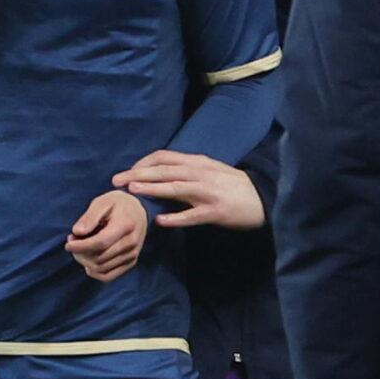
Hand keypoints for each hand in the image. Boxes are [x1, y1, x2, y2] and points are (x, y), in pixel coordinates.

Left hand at [64, 188, 148, 281]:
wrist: (138, 211)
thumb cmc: (117, 204)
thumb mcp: (102, 202)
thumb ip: (89, 216)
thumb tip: (77, 232)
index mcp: (126, 225)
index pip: (100, 243)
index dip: (81, 246)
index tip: (68, 244)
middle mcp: (132, 243)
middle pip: (99, 258)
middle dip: (80, 252)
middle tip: (72, 240)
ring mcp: (132, 254)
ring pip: (101, 268)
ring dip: (84, 261)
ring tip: (79, 247)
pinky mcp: (130, 262)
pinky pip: (108, 276)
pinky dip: (93, 272)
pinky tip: (87, 261)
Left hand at [112, 150, 263, 229]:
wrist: (262, 199)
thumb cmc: (232, 186)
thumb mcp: (209, 170)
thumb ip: (186, 170)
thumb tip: (160, 172)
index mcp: (198, 162)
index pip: (165, 157)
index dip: (143, 163)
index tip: (128, 172)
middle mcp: (201, 173)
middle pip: (165, 170)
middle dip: (139, 174)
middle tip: (117, 181)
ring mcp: (208, 193)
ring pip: (176, 188)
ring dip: (153, 189)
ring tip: (133, 191)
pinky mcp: (216, 212)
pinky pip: (193, 215)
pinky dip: (176, 218)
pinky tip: (161, 221)